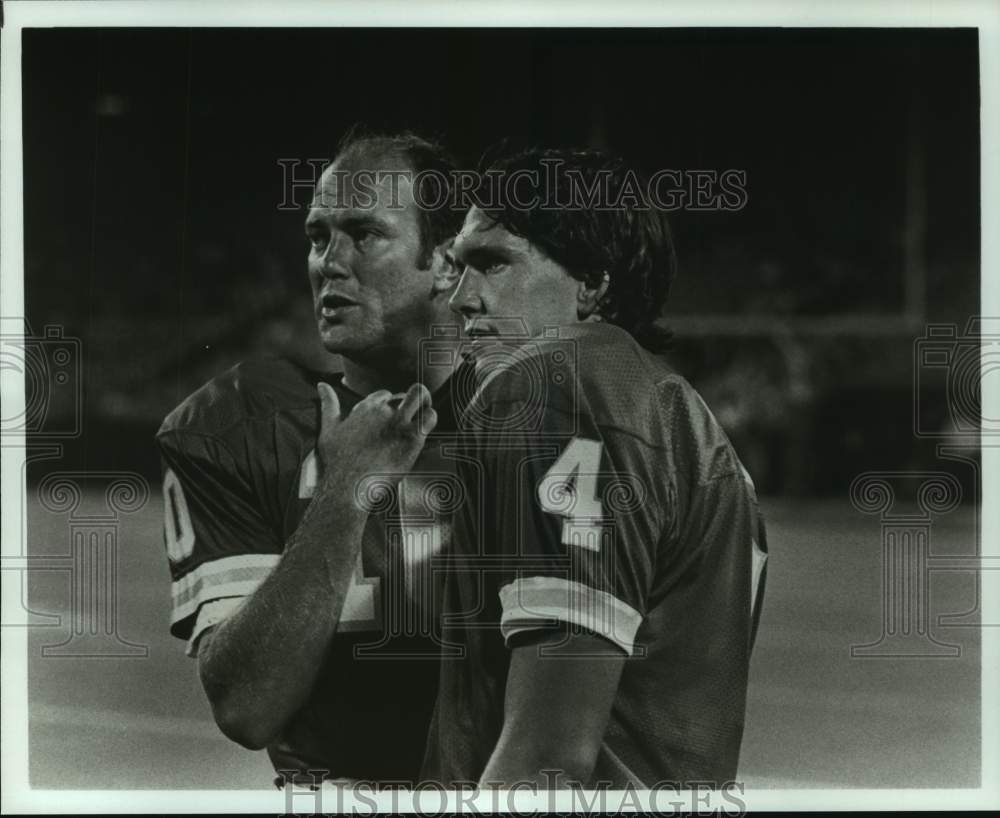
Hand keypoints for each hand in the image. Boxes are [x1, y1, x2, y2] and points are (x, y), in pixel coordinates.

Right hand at [315, 382, 436, 490]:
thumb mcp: (328, 429)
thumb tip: (321, 385)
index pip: (384, 395)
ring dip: (424, 404)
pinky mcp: (412, 437)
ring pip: (420, 397)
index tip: (391, 420)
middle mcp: (382, 411)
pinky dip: (430, 419)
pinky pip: (429, 417)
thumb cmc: (336, 463)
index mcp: (364, 408)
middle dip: (411, 401)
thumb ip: (328, 405)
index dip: (390, 406)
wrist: (348, 487)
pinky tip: (425, 430)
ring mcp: (398, 423)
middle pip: (404, 395)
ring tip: (424, 416)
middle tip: (413, 416)